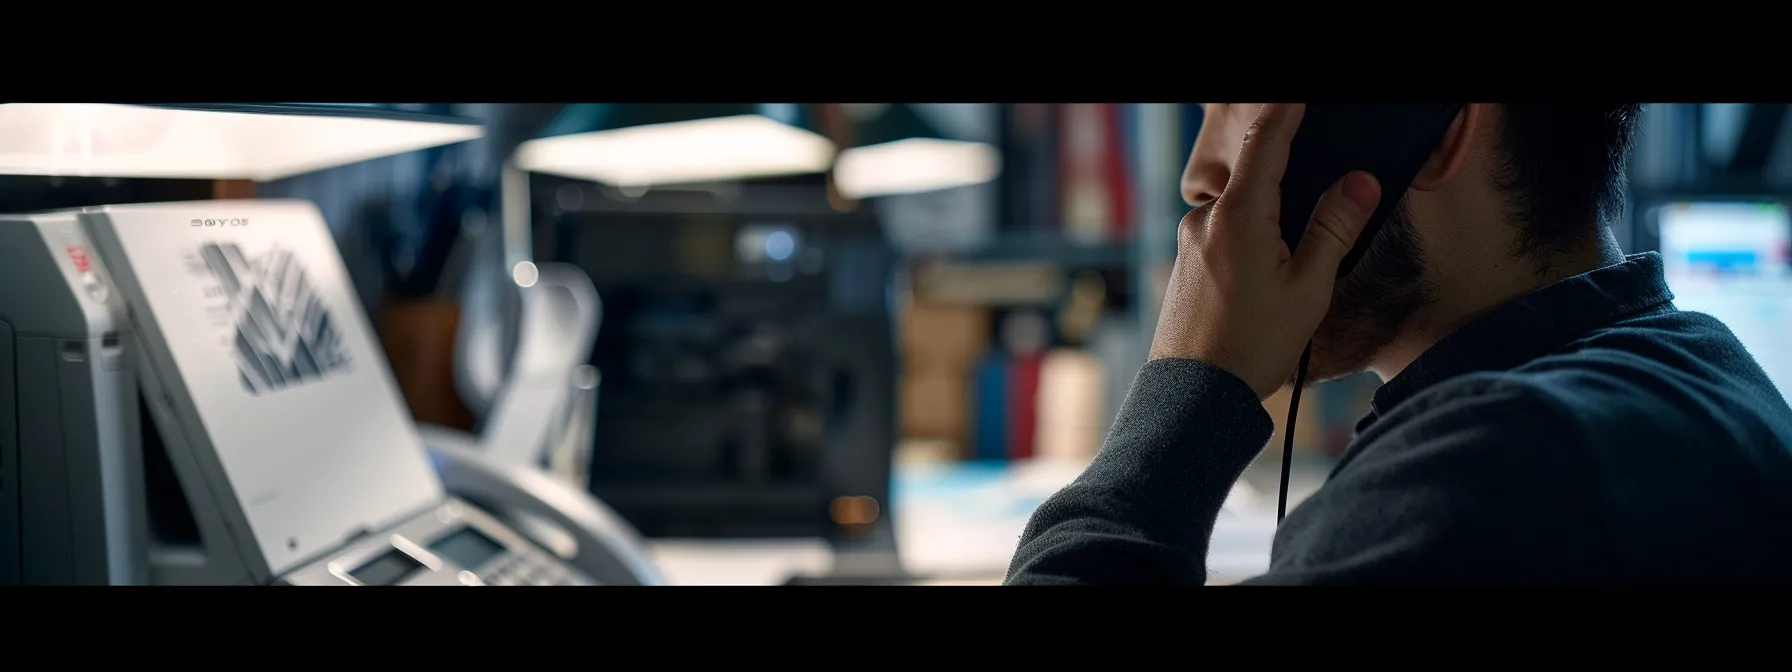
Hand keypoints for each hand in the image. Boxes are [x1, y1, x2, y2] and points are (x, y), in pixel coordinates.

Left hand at [1148, 103, 1382, 398]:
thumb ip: (1333, 229)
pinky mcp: (1183, 263)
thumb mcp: (1309, 288)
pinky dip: (1250, 243)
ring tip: (1293, 269)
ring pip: (1240, 212)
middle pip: (1254, 179)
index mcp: (1238, 216)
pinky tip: (1265, 283)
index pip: (1266, 142)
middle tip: (1321, 203)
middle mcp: (1205, 220)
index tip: (1298, 96)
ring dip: (1270, 222)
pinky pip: (1223, 236)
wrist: (1193, 396)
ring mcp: (1189, 241)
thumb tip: (1359, 183)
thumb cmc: (1254, 346)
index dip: (1287, 110)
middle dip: (1289, 180)